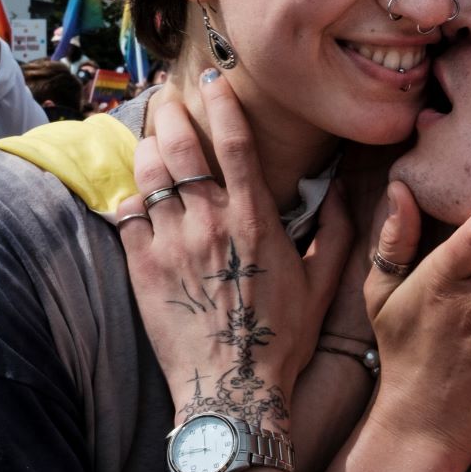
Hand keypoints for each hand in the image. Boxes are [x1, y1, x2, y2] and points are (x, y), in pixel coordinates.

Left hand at [118, 74, 353, 428]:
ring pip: (149, 173)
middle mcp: (210, 223)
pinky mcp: (143, 268)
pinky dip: (131, 196)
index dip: (221, 101)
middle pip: (180, 145)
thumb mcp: (323, 284)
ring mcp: (172, 244)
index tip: (213, 80)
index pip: (234, 141)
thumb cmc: (282, 341)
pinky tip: (138, 192)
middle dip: (170, 111)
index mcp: (255, 220)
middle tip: (167, 98)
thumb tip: (343, 189)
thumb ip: (338, 232)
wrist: (232, 392)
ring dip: (147, 146)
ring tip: (149, 135)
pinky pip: (127, 214)